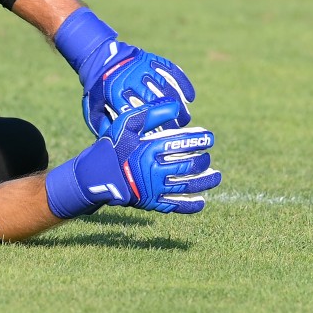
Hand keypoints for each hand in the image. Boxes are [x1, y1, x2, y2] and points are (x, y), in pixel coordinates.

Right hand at [45, 99, 220, 217]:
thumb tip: (176, 106)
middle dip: (203, 159)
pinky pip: (175, 206)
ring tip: (217, 176)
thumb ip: (151, 113)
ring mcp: (154, 189)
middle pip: (188, 164)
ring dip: (205, 181)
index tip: (210, 137)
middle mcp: (154, 170)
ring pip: (187, 185)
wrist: (95, 176)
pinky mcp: (151, 203)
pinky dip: (190, 205)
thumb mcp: (127, 123)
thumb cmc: (112, 146)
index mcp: (150, 149)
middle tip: (207, 155)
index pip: (182, 143)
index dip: (200, 140)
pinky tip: (202, 201)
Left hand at [81, 40, 194, 136]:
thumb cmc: (98, 89)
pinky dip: (183, 83)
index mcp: (115, 91)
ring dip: (178, 104)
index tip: (160, 139)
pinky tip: (190, 97)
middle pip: (155, 101)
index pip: (137, 113)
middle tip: (177, 131)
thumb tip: (117, 143)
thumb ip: (103, 124)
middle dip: (168, 118)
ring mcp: (143, 67)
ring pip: (166, 87)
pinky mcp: (152, 59)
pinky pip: (172, 71)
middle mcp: (131, 78)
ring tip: (184, 119)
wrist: (99, 56)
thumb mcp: (93, 107)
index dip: (150, 127)